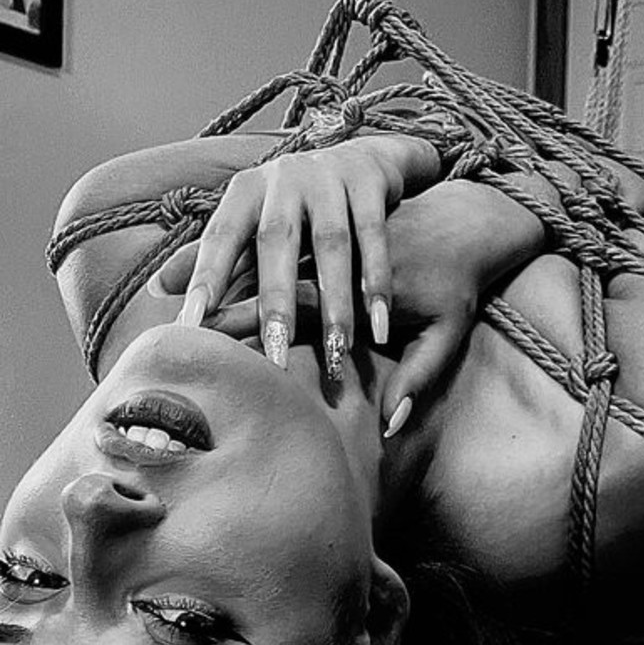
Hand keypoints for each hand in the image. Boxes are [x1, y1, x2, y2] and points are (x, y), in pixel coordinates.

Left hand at [146, 134, 438, 379]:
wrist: (361, 158)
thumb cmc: (295, 206)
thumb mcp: (252, 222)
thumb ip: (212, 256)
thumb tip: (156, 290)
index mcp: (245, 190)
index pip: (220, 238)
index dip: (205, 279)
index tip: (191, 325)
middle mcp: (282, 179)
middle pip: (276, 244)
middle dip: (275, 303)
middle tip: (273, 361)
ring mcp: (328, 177)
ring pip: (331, 245)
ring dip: (336, 303)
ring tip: (336, 355)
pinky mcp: (368, 181)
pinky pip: (374, 239)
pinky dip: (377, 283)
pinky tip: (379, 327)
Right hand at [149, 153, 560, 434]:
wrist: (470, 219)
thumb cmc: (457, 288)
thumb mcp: (449, 334)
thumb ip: (418, 378)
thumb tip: (390, 425)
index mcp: (358, 277)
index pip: (301, 303)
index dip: (260, 325)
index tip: (221, 349)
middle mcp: (333, 247)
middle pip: (266, 273)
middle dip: (222, 299)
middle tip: (182, 328)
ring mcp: (322, 231)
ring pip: (256, 250)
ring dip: (213, 270)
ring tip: (171, 296)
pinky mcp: (318, 227)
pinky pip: (266, 241)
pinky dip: (230, 255)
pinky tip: (193, 274)